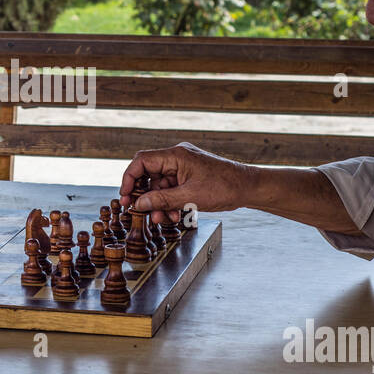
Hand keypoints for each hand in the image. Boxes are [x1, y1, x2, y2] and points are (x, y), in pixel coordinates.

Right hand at [119, 142, 257, 223]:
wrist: (247, 188)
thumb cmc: (224, 187)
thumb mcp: (189, 197)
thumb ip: (161, 200)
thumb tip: (138, 204)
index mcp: (176, 155)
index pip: (142, 162)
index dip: (129, 178)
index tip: (125, 196)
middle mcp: (177, 158)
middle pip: (149, 174)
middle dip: (145, 195)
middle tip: (139, 211)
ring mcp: (184, 167)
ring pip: (160, 184)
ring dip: (158, 202)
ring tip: (161, 217)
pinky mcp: (189, 176)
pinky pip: (172, 188)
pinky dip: (169, 201)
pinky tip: (173, 214)